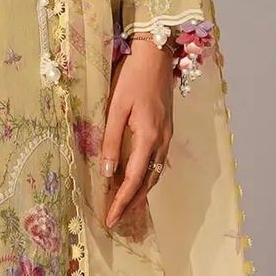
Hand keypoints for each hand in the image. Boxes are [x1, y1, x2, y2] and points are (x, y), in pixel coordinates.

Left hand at [101, 38, 172, 231]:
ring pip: (155, 174)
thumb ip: (112, 141)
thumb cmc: (131, 78)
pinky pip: (158, 162)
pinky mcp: (167, 129)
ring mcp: (167, 136)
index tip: (111, 219)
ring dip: (141, 193)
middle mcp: (161, 141)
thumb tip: (108, 172)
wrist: (156, 55)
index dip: (121, 202)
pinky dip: (148, 177)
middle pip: (148, 182)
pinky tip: (138, 180)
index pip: (133, 180)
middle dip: (132, 204)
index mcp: (148, 137)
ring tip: (126, 207)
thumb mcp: (116, 108)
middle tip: (116, 220)